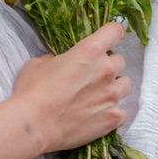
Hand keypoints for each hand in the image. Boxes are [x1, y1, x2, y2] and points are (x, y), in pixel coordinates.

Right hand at [8, 21, 132, 152]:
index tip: (109, 39)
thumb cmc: (32, 92)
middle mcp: (106, 70)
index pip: (115, 32)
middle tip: (92, 77)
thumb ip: (57, 58)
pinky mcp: (113, 117)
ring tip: (98, 97)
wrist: (34, 126)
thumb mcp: (39, 64)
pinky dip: (112, 112)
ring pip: (125, 85)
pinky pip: (121, 112)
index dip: (113, 34)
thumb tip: (61, 62)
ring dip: (114, 88)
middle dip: (108, 66)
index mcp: (90, 51)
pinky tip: (97, 116)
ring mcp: (112, 95)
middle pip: (120, 61)